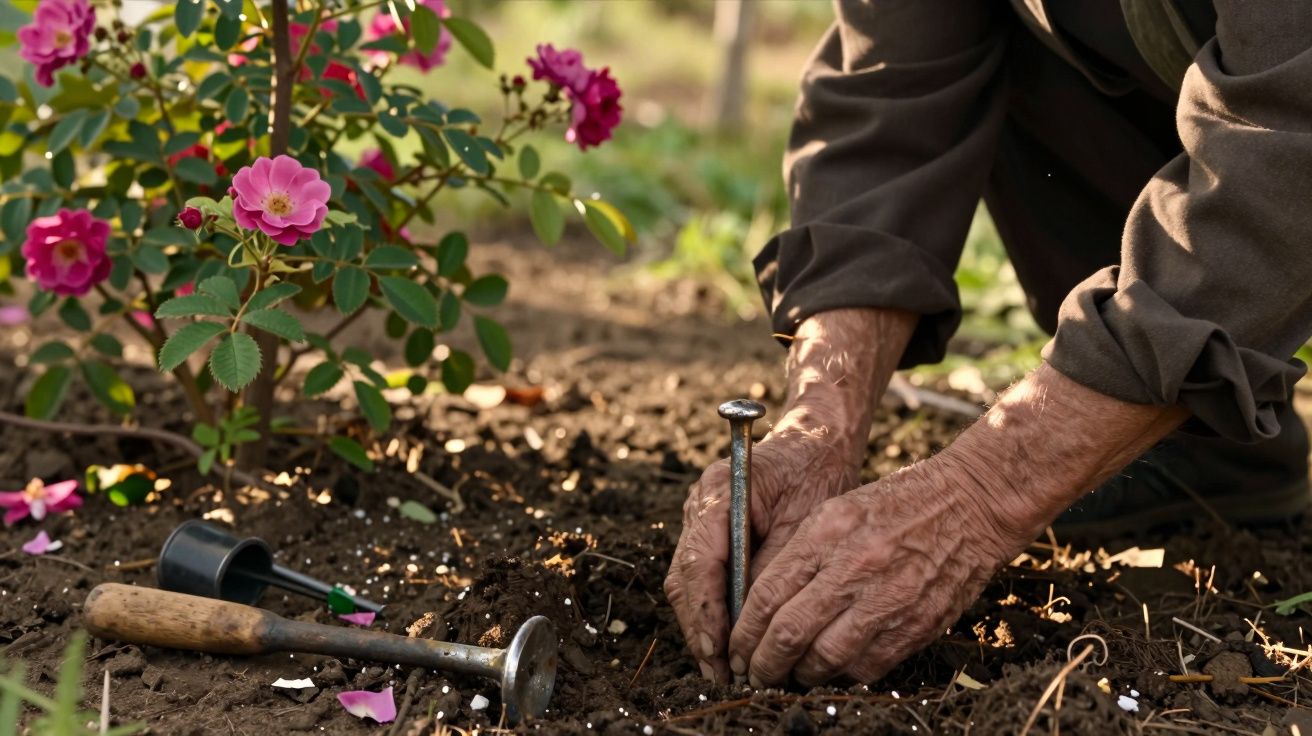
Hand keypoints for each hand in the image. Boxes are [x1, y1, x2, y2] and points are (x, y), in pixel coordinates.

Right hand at [664, 413, 862, 681]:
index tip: (717, 651)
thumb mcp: (806, 521)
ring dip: (702, 624)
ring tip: (721, 667)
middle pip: (686, 576)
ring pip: (688, 580)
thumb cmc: (816, 472)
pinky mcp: (710, 530)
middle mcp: (699, 504)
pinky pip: (702, 574)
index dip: (706, 611)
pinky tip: (726, 640)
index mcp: (720, 492)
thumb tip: (755, 621)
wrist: (816, 438)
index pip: (701, 561)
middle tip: (719, 673)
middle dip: (700, 628)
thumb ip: (776, 567)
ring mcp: (699, 517)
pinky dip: (711, 607)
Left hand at [725, 363, 1188, 686]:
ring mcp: (887, 599)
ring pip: (825, 659)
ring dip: (800, 675)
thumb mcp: (838, 510)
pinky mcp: (916, 624)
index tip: (736, 647)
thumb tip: (761, 603)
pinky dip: (842, 675)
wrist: (971, 504)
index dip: (745, 631)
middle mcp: (854, 567)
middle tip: (753, 673)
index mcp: (827, 533)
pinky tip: (832, 669)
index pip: (768, 595)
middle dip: (763, 663)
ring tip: (790, 675)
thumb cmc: (898, 504)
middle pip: (789, 634)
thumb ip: (799, 554)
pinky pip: (867, 666)